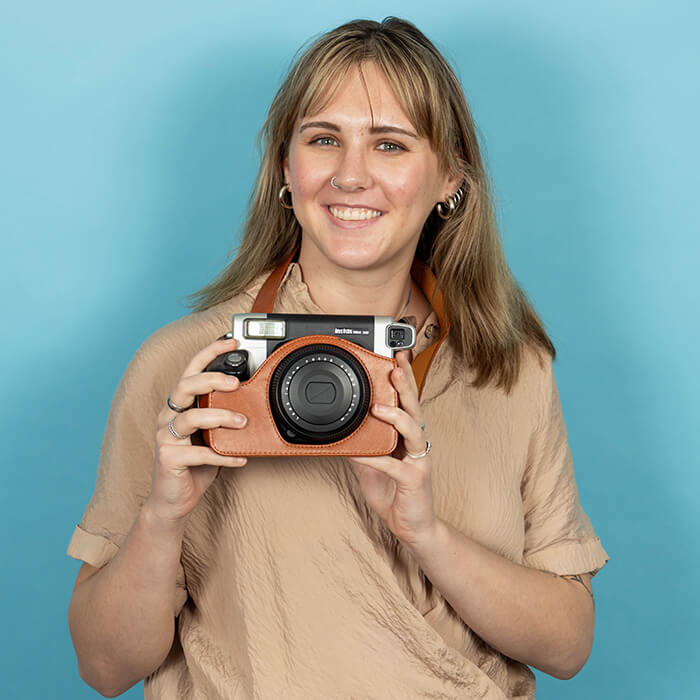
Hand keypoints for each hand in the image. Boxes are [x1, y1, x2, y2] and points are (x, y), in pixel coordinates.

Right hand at [146, 337, 248, 523]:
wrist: (174, 499)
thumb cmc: (195, 464)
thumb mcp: (212, 435)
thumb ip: (224, 416)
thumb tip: (256, 400)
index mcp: (179, 405)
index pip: (191, 370)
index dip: (209, 353)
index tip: (231, 341)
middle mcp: (168, 416)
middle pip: (185, 386)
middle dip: (212, 380)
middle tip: (237, 384)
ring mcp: (165, 437)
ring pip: (191, 418)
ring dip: (220, 418)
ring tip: (243, 423)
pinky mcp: (168, 458)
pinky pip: (199, 454)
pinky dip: (223, 456)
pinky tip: (240, 459)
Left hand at [347, 350, 436, 548]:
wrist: (412, 525)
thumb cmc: (393, 491)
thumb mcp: (371, 464)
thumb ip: (360, 445)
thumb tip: (340, 430)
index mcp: (407, 435)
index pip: (407, 400)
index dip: (403, 378)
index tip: (395, 356)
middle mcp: (416, 443)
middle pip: (415, 407)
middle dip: (406, 384)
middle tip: (395, 365)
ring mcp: (419, 460)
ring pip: (414, 431)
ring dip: (397, 416)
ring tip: (380, 406)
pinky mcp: (415, 480)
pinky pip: (395, 467)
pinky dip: (378, 459)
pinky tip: (362, 453)